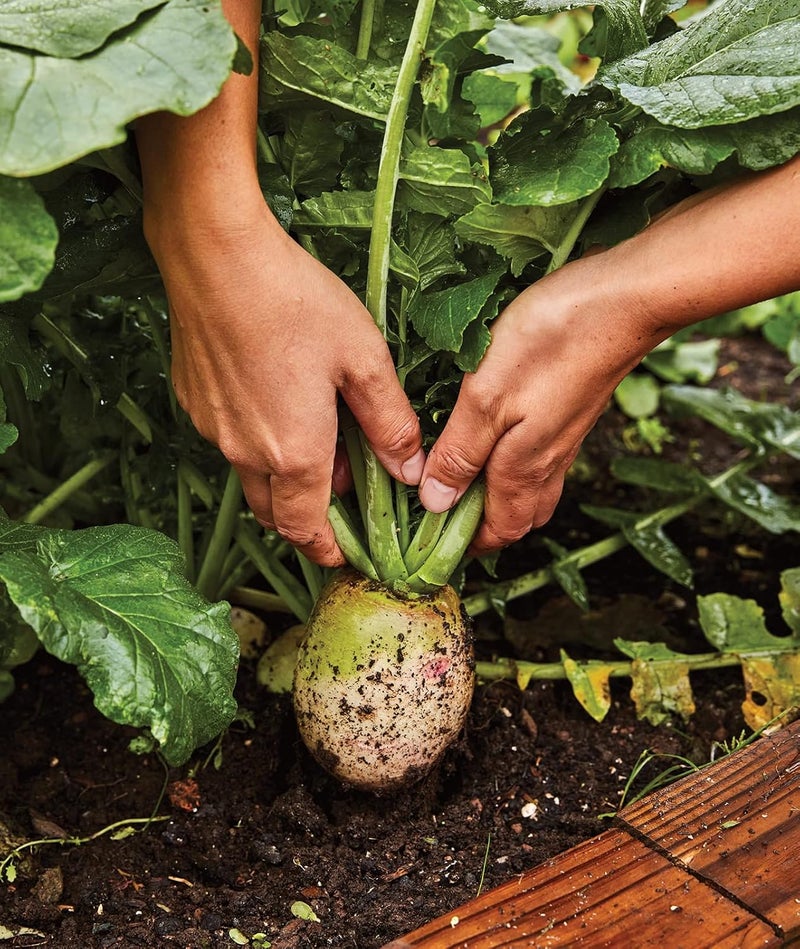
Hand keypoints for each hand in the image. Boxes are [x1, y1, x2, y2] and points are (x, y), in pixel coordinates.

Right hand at [148, 193, 424, 565]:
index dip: (327, 550)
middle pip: (275, 514)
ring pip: (251, 477)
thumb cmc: (296, 303)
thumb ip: (389, 423)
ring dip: (283, 479)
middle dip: (307, 520)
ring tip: (314, 440)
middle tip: (338, 501)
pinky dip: (257, 443)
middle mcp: (246, 453)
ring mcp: (214, 430)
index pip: (307, 530)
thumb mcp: (364, 361)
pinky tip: (277, 401)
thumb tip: (410, 470)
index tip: (344, 554)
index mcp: (294, 453)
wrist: (216, 256)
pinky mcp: (195, 402)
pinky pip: (229, 441)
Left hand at [418, 254, 652, 555]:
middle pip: (519, 517)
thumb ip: (460, 452)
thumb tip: (435, 503)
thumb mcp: (486, 397)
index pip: (500, 531)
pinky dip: (514, 465)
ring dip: (499, 496)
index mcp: (524, 468)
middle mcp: (550, 462)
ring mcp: (565, 436)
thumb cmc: (551, 341)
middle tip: (442, 510)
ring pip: (532, 488)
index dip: (468, 543)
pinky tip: (494, 437)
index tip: (432, 539)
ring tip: (461, 478)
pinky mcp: (571, 411)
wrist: (622, 300)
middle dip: (484, 526)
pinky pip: (542, 458)